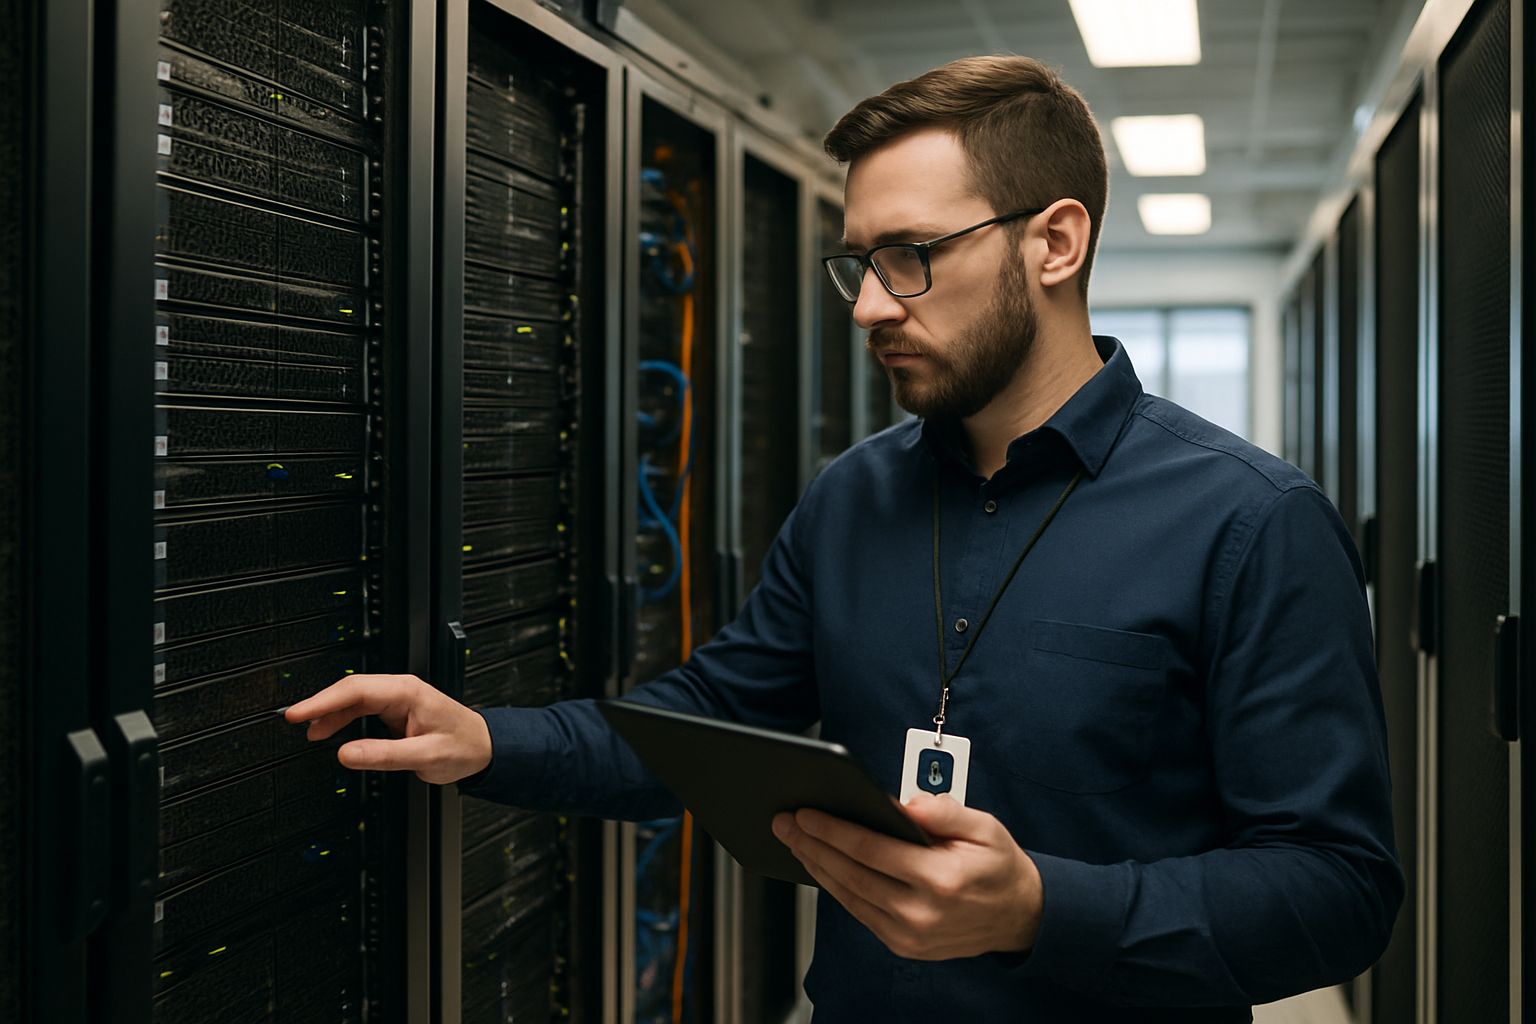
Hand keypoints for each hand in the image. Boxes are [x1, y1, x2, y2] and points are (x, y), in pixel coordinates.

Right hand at [283, 674, 492, 785]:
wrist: (485, 748)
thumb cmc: (464, 747)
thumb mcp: (425, 756)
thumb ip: (385, 755)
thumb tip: (346, 753)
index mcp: (408, 692)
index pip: (356, 690)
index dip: (323, 701)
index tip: (299, 712)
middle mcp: (400, 691)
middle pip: (350, 690)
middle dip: (320, 703)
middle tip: (293, 719)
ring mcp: (397, 700)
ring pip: (353, 699)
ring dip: (330, 713)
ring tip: (308, 731)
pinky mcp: (395, 711)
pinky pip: (361, 710)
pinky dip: (342, 719)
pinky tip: (328, 731)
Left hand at [771, 792, 1042, 960]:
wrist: (1020, 917)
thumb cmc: (999, 867)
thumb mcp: (984, 826)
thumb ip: (942, 811)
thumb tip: (903, 803)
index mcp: (940, 879)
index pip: (871, 850)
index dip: (833, 830)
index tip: (806, 814)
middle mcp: (921, 912)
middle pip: (851, 874)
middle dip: (812, 846)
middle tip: (785, 823)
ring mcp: (910, 935)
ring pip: (849, 897)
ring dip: (817, 867)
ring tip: (795, 841)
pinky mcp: (904, 945)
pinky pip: (860, 913)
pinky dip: (836, 889)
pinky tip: (821, 867)